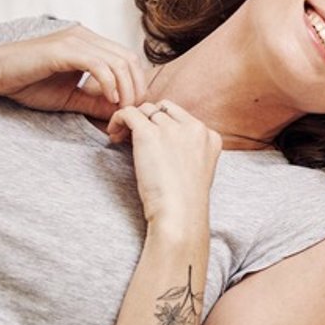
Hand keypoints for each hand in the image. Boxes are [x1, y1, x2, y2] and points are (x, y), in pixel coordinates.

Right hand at [0, 25, 154, 119]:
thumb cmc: (27, 84)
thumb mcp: (69, 97)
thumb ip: (94, 101)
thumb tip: (120, 112)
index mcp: (88, 44)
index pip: (127, 59)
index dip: (137, 84)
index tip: (132, 109)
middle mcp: (85, 37)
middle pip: (129, 59)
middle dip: (136, 88)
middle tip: (132, 112)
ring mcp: (75, 40)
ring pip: (118, 61)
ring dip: (126, 88)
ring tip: (121, 109)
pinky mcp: (64, 49)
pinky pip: (99, 65)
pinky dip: (109, 83)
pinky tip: (109, 99)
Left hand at [107, 99, 221, 230]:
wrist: (179, 214)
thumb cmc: (185, 202)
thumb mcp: (199, 171)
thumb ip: (189, 150)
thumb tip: (164, 143)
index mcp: (210, 136)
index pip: (182, 116)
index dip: (163, 125)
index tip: (152, 141)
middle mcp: (194, 128)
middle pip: (163, 110)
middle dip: (147, 120)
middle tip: (133, 138)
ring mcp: (172, 129)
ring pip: (145, 110)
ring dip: (132, 122)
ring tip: (121, 138)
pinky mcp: (149, 134)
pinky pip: (129, 112)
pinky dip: (118, 119)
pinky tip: (113, 133)